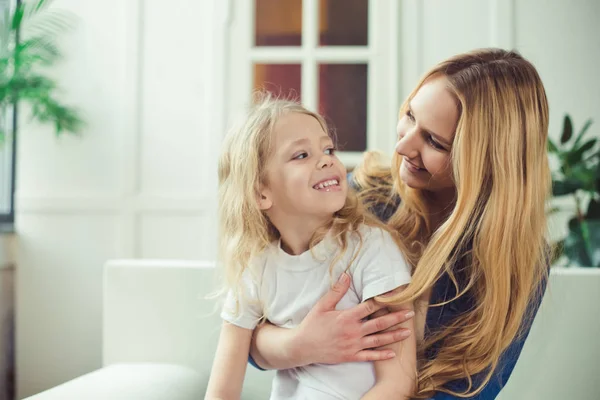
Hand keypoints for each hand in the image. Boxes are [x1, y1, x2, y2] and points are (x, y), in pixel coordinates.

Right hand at [290, 273, 413, 365]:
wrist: (303, 347)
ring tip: (408, 332)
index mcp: (347, 317)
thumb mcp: (322, 305)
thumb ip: (336, 291)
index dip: (384, 299)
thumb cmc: (312, 325)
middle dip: (396, 318)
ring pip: (378, 340)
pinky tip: (393, 353)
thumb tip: (346, 275)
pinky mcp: (351, 356)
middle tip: (410, 314)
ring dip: (394, 336)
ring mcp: (353, 345)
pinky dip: (381, 355)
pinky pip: (369, 356)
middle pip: (379, 323)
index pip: (370, 306)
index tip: (396, 295)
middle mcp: (353, 331)